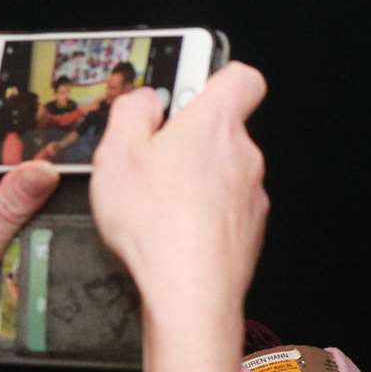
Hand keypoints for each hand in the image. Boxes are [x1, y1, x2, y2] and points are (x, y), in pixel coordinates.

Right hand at [88, 63, 268, 325]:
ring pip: (223, 172)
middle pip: (223, 129)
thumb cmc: (155, 224)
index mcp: (215, 124)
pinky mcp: (251, 230)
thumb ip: (133, 111)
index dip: (215, 79)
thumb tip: (148, 100)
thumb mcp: (117, 152)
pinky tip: (174, 229)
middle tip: (150, 157)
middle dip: (189, 138)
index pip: (241, 78)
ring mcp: (252, 196)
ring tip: (157, 200)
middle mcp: (244, 156)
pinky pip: (226, 208)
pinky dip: (204, 212)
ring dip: (194, 178)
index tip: (183, 93)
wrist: (192, 292)